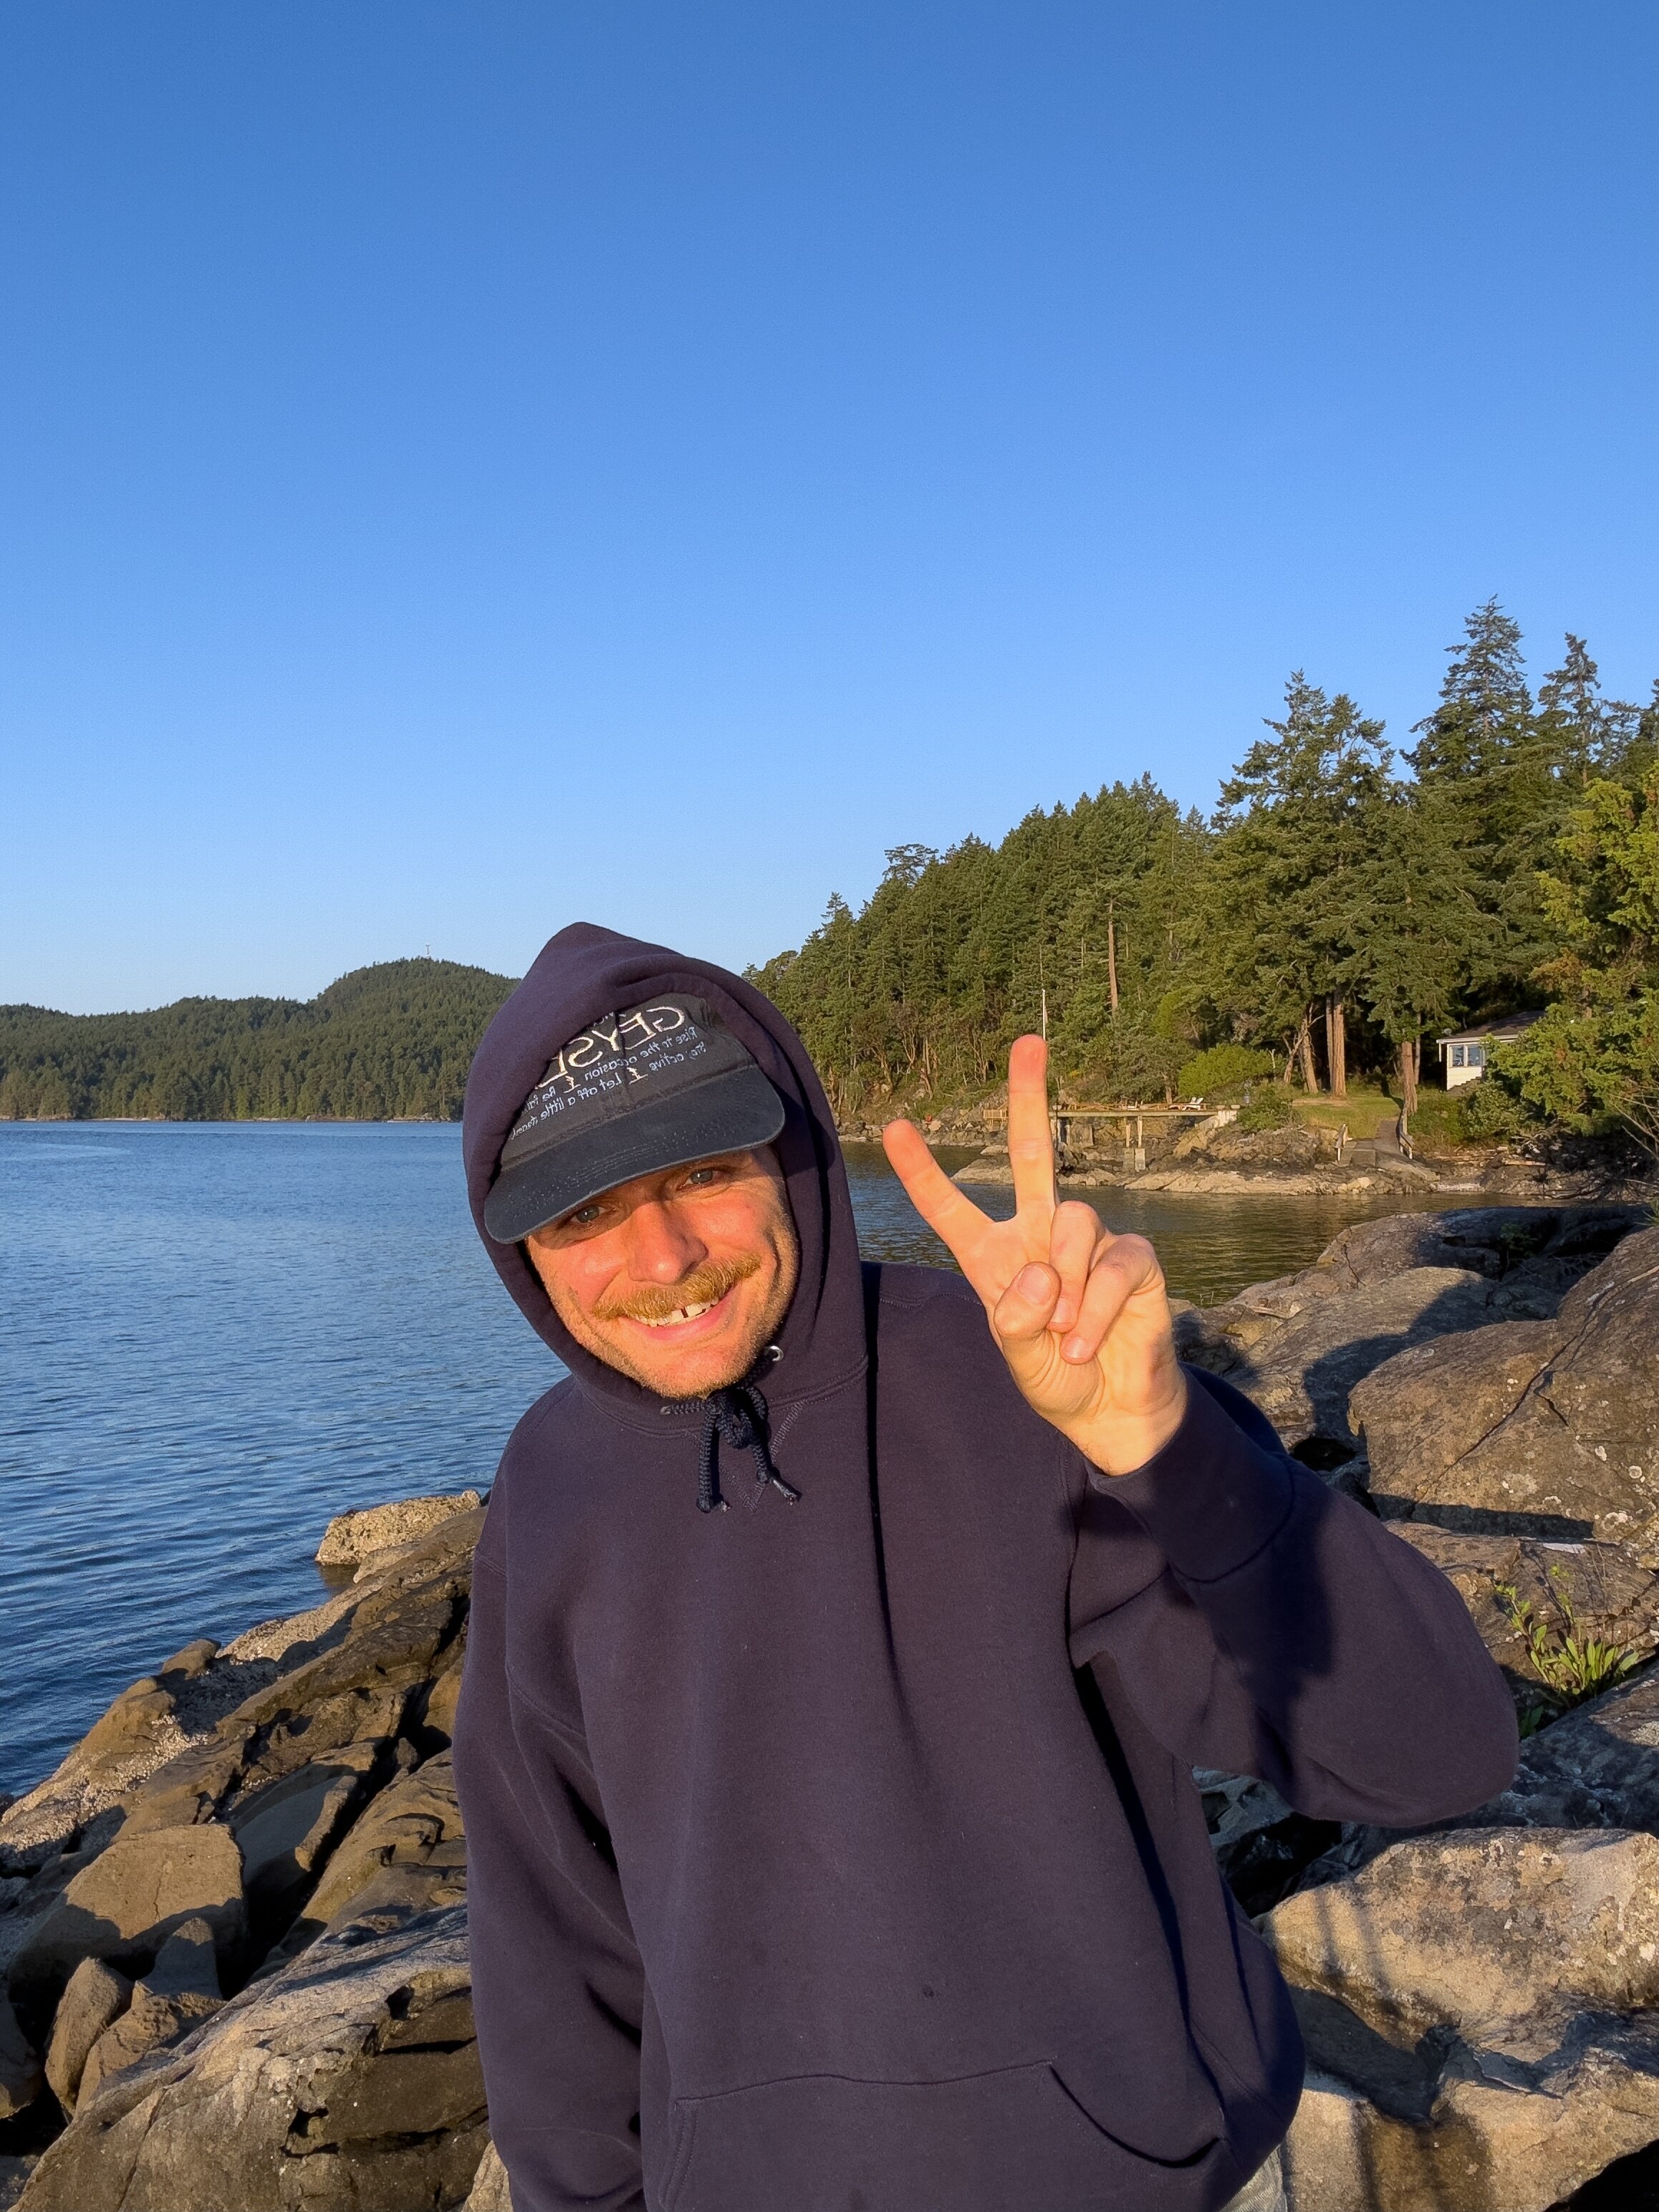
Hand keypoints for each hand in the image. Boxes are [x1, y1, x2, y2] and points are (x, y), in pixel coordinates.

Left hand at [882, 1037, 1187, 1475]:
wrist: (1112, 1409)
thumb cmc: (1056, 1377)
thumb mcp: (1017, 1357)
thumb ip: (1016, 1320)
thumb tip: (1041, 1274)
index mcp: (995, 1256)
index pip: (951, 1207)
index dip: (923, 1171)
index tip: (894, 1127)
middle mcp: (1041, 1235)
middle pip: (1034, 1154)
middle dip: (1029, 1096)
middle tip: (1027, 1042)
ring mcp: (1090, 1241)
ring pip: (1073, 1221)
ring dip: (1066, 1287)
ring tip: (1064, 1337)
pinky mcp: (1134, 1258)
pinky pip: (1112, 1263)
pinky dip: (1095, 1307)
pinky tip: (1085, 1340)